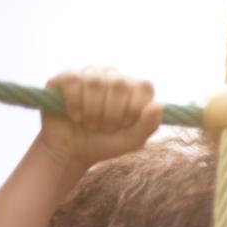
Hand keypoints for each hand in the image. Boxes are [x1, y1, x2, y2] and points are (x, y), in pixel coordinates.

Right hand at [40, 68, 162, 169]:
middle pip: (119, 84)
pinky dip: (75, 104)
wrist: (73, 151)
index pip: (144, 86)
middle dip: (112, 114)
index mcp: (134, 90)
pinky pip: (73, 81)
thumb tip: (159, 104)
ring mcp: (90, 74)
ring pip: (95, 81)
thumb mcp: (132, 141)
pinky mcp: (66, 77)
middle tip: (105, 128)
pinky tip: (75, 115)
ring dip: (92, 111)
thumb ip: (149, 125)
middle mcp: (113, 77)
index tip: (126, 125)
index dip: (135, 108)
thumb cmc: (106, 143)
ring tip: (90, 124)